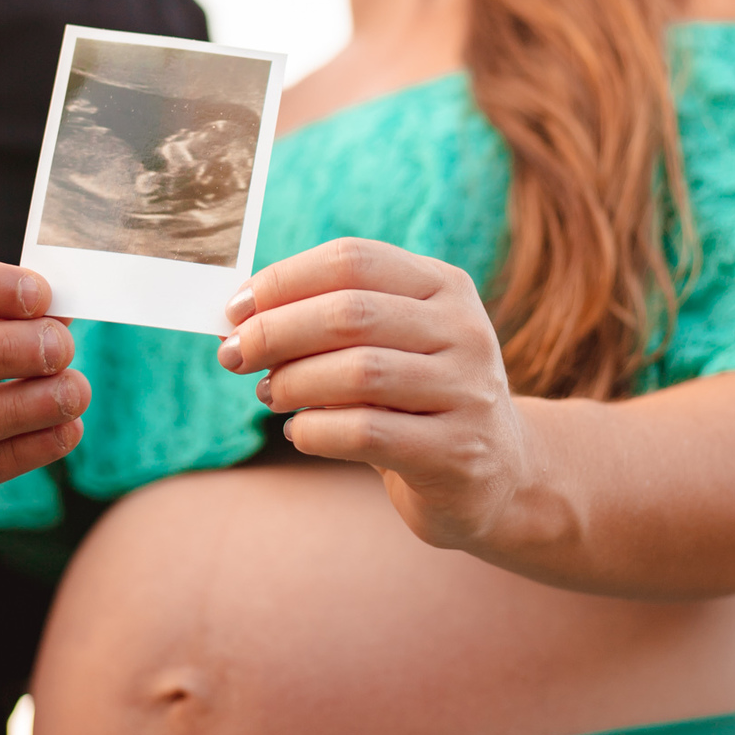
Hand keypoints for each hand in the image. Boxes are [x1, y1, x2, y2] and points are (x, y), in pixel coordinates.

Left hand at [218, 238, 531, 552]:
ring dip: (292, 382)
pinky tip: (300, 432)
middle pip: (350, 313)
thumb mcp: (394, 343)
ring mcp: (468, 392)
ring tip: (267, 394)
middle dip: (275, 331)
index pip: (352, 260)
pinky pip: (365, 433)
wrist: (501, 475)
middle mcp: (464, 331)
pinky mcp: (457, 453)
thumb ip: (334, 321)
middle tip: (233, 354)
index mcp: (444, 286)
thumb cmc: (419, 398)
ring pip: (357, 372)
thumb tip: (242, 317)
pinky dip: (315, 430)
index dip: (284, 279)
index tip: (236, 308)